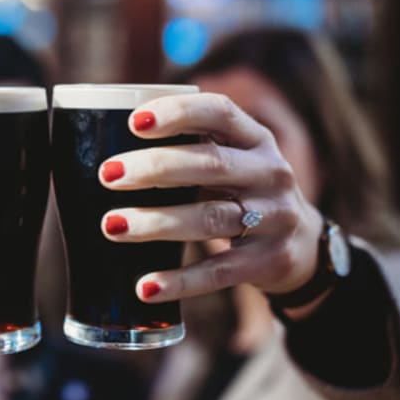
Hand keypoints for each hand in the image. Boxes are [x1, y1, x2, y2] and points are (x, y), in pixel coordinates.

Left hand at [98, 94, 322, 303]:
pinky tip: (145, 287)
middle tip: (108, 174)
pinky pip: (219, 272)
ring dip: (157, 223)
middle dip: (155, 168)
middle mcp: (270, 172)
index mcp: (254, 138)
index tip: (133, 121)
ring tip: (112, 225)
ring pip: (210, 218)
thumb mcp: (230, 159)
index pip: (220, 112)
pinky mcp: (269, 261)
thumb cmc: (240, 191)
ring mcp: (275, 218)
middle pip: (211, 165)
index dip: (178, 113)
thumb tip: (98, 140)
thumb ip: (186, 148)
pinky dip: (180, 281)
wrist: (301, 245)